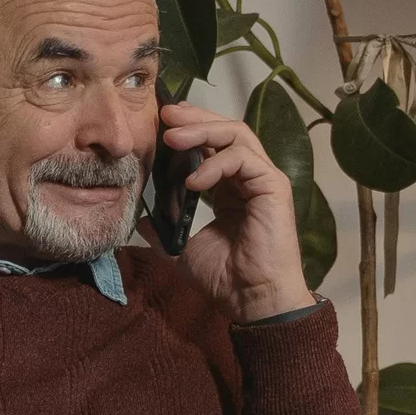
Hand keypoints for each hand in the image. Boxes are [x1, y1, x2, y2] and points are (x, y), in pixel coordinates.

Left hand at [140, 100, 316, 323]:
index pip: (212, 145)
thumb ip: (163, 232)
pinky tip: (193, 182)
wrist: (251, 300)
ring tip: (172, 138)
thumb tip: (142, 219)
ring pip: (237, 135)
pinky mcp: (273, 187)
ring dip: (202, 131)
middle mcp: (249, 178)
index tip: (161, 124)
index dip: (189, 130)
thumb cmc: (226, 279)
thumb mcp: (183, 250)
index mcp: (230, 189)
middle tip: (165, 114)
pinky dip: (216, 164)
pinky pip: (243, 159)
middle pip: (226, 130)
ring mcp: (264, 180)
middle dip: (194, 119)